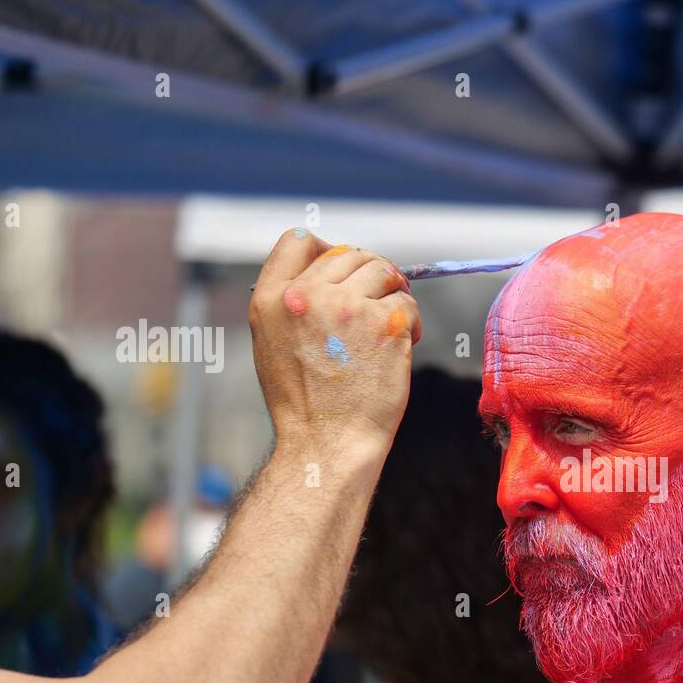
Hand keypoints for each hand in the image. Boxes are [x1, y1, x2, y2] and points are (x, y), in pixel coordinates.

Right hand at [248, 229, 421, 453]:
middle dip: (371, 274)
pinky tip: (401, 347)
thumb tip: (331, 269)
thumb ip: (293, 302)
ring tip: (389, 326)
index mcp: (271, 298)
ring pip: (384, 272)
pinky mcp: (385, 324)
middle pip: (350, 253)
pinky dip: (411, 322)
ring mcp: (348, 307)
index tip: (344, 269)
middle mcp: (306, 296)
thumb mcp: (273, 343)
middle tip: (380, 301)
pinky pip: (407, 303)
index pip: (298, 239)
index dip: (326, 248)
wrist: (328, 443)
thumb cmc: (306, 403)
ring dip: (394, 293)